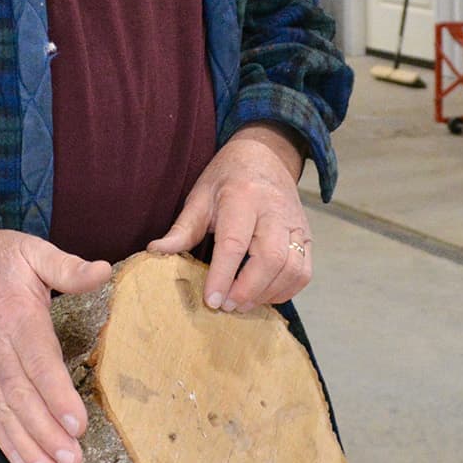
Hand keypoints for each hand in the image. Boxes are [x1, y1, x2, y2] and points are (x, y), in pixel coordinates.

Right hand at [0, 231, 110, 462]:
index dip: (57, 395)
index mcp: (17, 317)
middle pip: (23, 396)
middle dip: (47, 433)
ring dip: (28, 445)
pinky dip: (4, 438)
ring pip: (5, 411)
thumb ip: (67, 267)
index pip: (39, 361)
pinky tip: (21, 462)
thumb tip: (102, 271)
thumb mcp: (32, 252)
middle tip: (72, 461)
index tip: (77, 423)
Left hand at [149, 125, 309, 311]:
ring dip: (267, 294)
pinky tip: (263, 295)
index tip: (212, 300)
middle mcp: (274, 210)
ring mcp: (295, 224)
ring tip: (242, 304)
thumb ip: (182, 228)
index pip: (235, 242)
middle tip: (227, 306)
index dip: (223, 275)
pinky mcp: (307, 237)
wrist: (266, 156)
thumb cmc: (227, 179)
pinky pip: (303, 272)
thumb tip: (155, 251)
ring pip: (292, 268)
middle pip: (270, 258)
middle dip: (248, 290)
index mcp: (242, 197)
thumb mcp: (200, 196)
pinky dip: (285, 291)